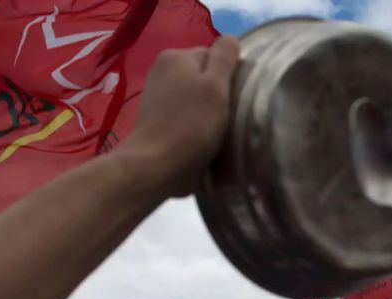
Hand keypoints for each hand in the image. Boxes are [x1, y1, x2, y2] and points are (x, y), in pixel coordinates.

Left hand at [124, 36, 239, 198]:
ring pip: (196, 97)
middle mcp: (162, 70)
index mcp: (175, 56)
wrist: (158, 166)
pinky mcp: (156, 120)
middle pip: (205, 77)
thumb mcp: (216, 85)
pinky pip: (185, 115)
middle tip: (228, 118)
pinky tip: (200, 140)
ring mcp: (156, 96)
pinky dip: (194, 125)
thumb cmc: (192, 124)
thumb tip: (231, 39)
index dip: (230, 77)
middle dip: (218, 95)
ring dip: (208, 112)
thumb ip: (225, 56)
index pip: (215, 56)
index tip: (235, 99)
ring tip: (215, 132)